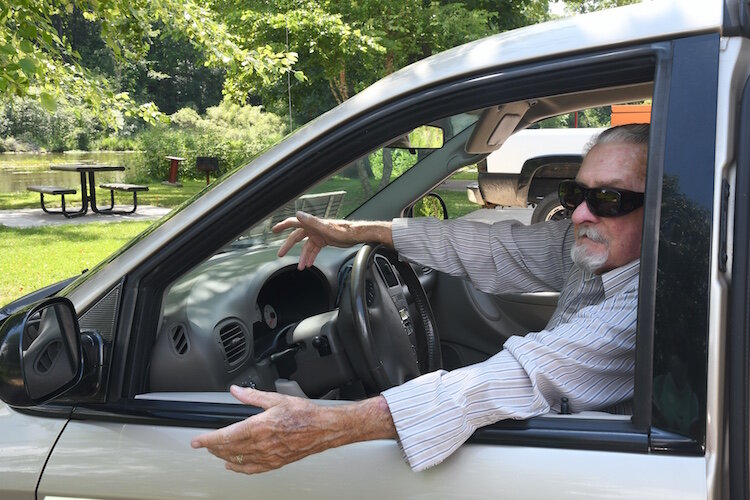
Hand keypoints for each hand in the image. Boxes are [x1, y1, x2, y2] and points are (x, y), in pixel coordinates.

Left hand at [191, 386, 396, 473]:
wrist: (323, 428)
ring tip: (216, 452)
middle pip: (229, 450)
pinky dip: (240, 469)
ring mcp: (268, 456)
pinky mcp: (276, 463)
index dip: (208, 440)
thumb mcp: (276, 399)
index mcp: (259, 426)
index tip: (197, 441)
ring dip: (224, 457)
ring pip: (238, 461)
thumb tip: (236, 391)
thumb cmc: (304, 414)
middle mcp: (261, 444)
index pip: (226, 436)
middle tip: (205, 444)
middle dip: (214, 447)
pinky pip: (253, 469)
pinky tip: (234, 466)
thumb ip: (252, 396)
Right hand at [272, 212, 392, 269]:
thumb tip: (298, 214)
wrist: (358, 235)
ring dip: (303, 257)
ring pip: (307, 247)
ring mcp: (319, 234)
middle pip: (297, 238)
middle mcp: (314, 228)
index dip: (282, 225)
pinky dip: (311, 256)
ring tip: (301, 266)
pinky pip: (315, 249)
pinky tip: (310, 263)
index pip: (294, 222)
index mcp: (312, 224)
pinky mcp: (324, 240)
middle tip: (280, 254)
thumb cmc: (344, 231)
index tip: (274, 230)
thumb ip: (312, 222)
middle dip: (288, 247)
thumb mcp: (326, 228)